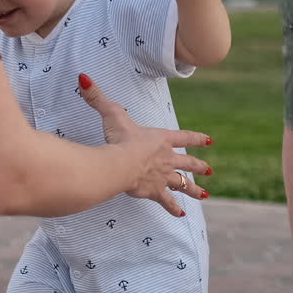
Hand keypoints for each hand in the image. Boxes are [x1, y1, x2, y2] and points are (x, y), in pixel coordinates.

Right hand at [77, 74, 211, 215]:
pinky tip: (181, 214)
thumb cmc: (118, 139)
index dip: (196, 138)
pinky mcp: (154, 191)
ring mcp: (162, 176)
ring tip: (204, 194)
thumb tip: (84, 78)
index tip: (208, 141)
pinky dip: (173, 208)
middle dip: (199, 166)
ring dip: (193, 189)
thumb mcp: (111, 115)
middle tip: (209, 170)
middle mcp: (166, 158)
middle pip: (187, 163)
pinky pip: (166, 201)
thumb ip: (98, 98)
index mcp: (161, 139)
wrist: (120, 164)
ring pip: (182, 184)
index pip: (184, 137)